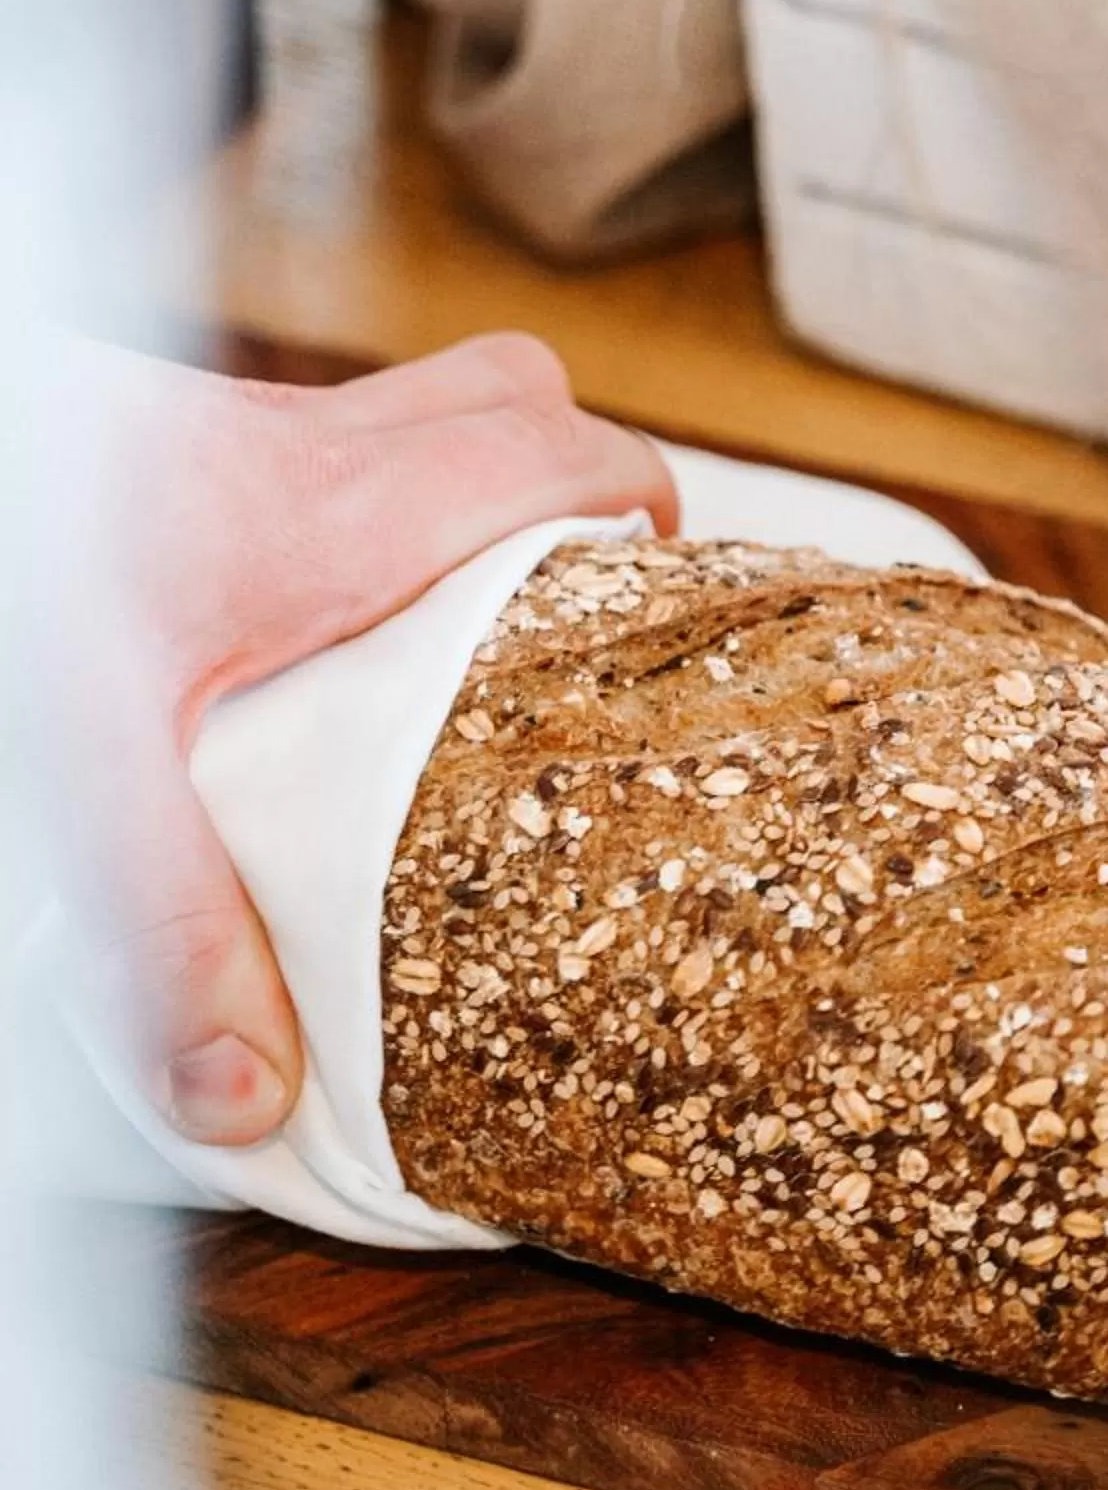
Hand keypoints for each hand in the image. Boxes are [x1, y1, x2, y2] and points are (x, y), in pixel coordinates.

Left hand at [73, 334, 674, 1144]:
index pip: (562, 454)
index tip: (662, 595)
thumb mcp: (88, 763)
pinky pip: (330, 433)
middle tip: (576, 593)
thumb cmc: (12, 560)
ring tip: (458, 609)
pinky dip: (365, 495)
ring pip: (424, 398)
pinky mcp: (179, 429)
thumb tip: (246, 1097)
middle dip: (578, 477)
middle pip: (521, 392)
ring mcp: (244, 422)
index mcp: (340, 517)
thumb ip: (172, 932)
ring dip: (468, 480)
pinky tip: (306, 608)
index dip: (644, 506)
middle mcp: (312, 445)